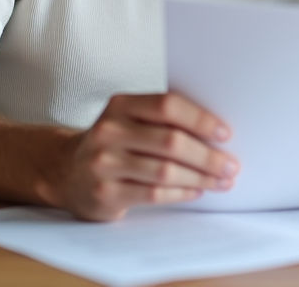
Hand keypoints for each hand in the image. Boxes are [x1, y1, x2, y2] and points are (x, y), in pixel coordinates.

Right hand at [47, 93, 238, 220]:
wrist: (66, 171)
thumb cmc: (114, 142)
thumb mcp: (130, 119)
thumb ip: (164, 119)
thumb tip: (218, 131)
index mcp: (121, 105)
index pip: (168, 105)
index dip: (201, 119)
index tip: (226, 133)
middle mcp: (109, 130)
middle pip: (170, 141)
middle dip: (208, 156)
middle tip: (231, 165)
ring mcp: (104, 163)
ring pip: (165, 170)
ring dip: (200, 178)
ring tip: (221, 181)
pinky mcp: (105, 193)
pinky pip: (153, 194)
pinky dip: (181, 193)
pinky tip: (196, 191)